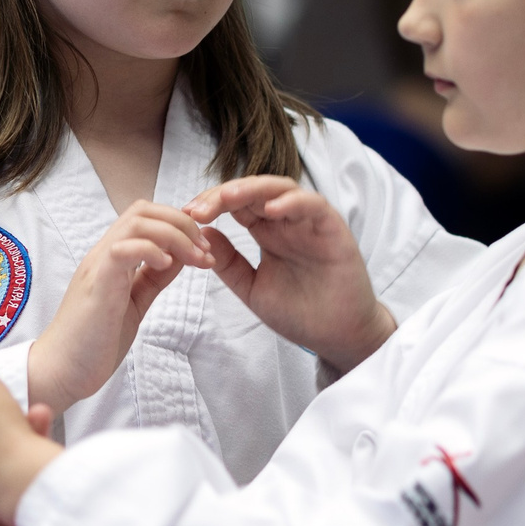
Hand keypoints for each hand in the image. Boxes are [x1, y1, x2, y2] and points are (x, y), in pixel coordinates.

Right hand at [27, 201, 213, 413]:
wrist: (59, 373)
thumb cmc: (92, 344)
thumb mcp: (134, 304)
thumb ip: (152, 279)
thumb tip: (178, 257)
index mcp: (112, 259)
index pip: (146, 217)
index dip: (179, 223)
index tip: (203, 249)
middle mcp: (103, 255)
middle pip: (143, 210)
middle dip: (182, 223)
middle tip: (204, 251)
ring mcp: (98, 267)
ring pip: (136, 222)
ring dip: (174, 235)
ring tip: (196, 259)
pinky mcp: (97, 284)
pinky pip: (123, 250)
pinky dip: (151, 250)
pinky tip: (168, 266)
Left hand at [186, 176, 394, 370]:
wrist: (336, 337)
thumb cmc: (299, 313)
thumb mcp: (252, 288)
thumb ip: (229, 263)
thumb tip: (203, 232)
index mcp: (267, 232)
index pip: (236, 204)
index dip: (211, 203)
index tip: (187, 215)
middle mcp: (287, 221)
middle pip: (253, 190)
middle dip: (223, 194)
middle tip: (198, 208)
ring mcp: (310, 223)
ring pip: (281, 188)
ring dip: (253, 189)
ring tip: (228, 198)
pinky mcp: (333, 229)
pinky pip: (313, 205)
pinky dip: (292, 202)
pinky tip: (271, 210)